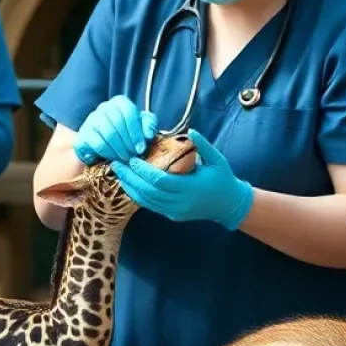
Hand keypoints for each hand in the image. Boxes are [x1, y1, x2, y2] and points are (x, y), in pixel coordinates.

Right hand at [73, 95, 157, 165]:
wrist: (102, 146)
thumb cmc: (126, 135)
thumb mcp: (141, 128)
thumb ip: (149, 125)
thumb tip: (148, 134)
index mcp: (120, 102)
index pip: (129, 111)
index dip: (136, 131)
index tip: (141, 148)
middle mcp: (104, 107)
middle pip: (118, 123)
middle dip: (128, 142)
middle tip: (134, 156)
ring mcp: (92, 118)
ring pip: (108, 133)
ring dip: (120, 149)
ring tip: (126, 158)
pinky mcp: (84, 133)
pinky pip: (98, 143)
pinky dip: (109, 153)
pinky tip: (114, 159)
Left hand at [110, 128, 252, 228]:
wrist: (230, 205)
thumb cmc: (223, 179)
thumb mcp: (217, 160)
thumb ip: (204, 145)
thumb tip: (191, 130)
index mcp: (189, 188)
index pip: (159, 181)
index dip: (143, 171)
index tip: (132, 159)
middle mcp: (180, 202)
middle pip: (148, 193)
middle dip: (130, 179)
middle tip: (116, 165)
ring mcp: (175, 211)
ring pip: (147, 202)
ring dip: (131, 188)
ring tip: (119, 174)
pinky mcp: (173, 216)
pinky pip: (151, 206)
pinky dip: (139, 196)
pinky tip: (130, 185)